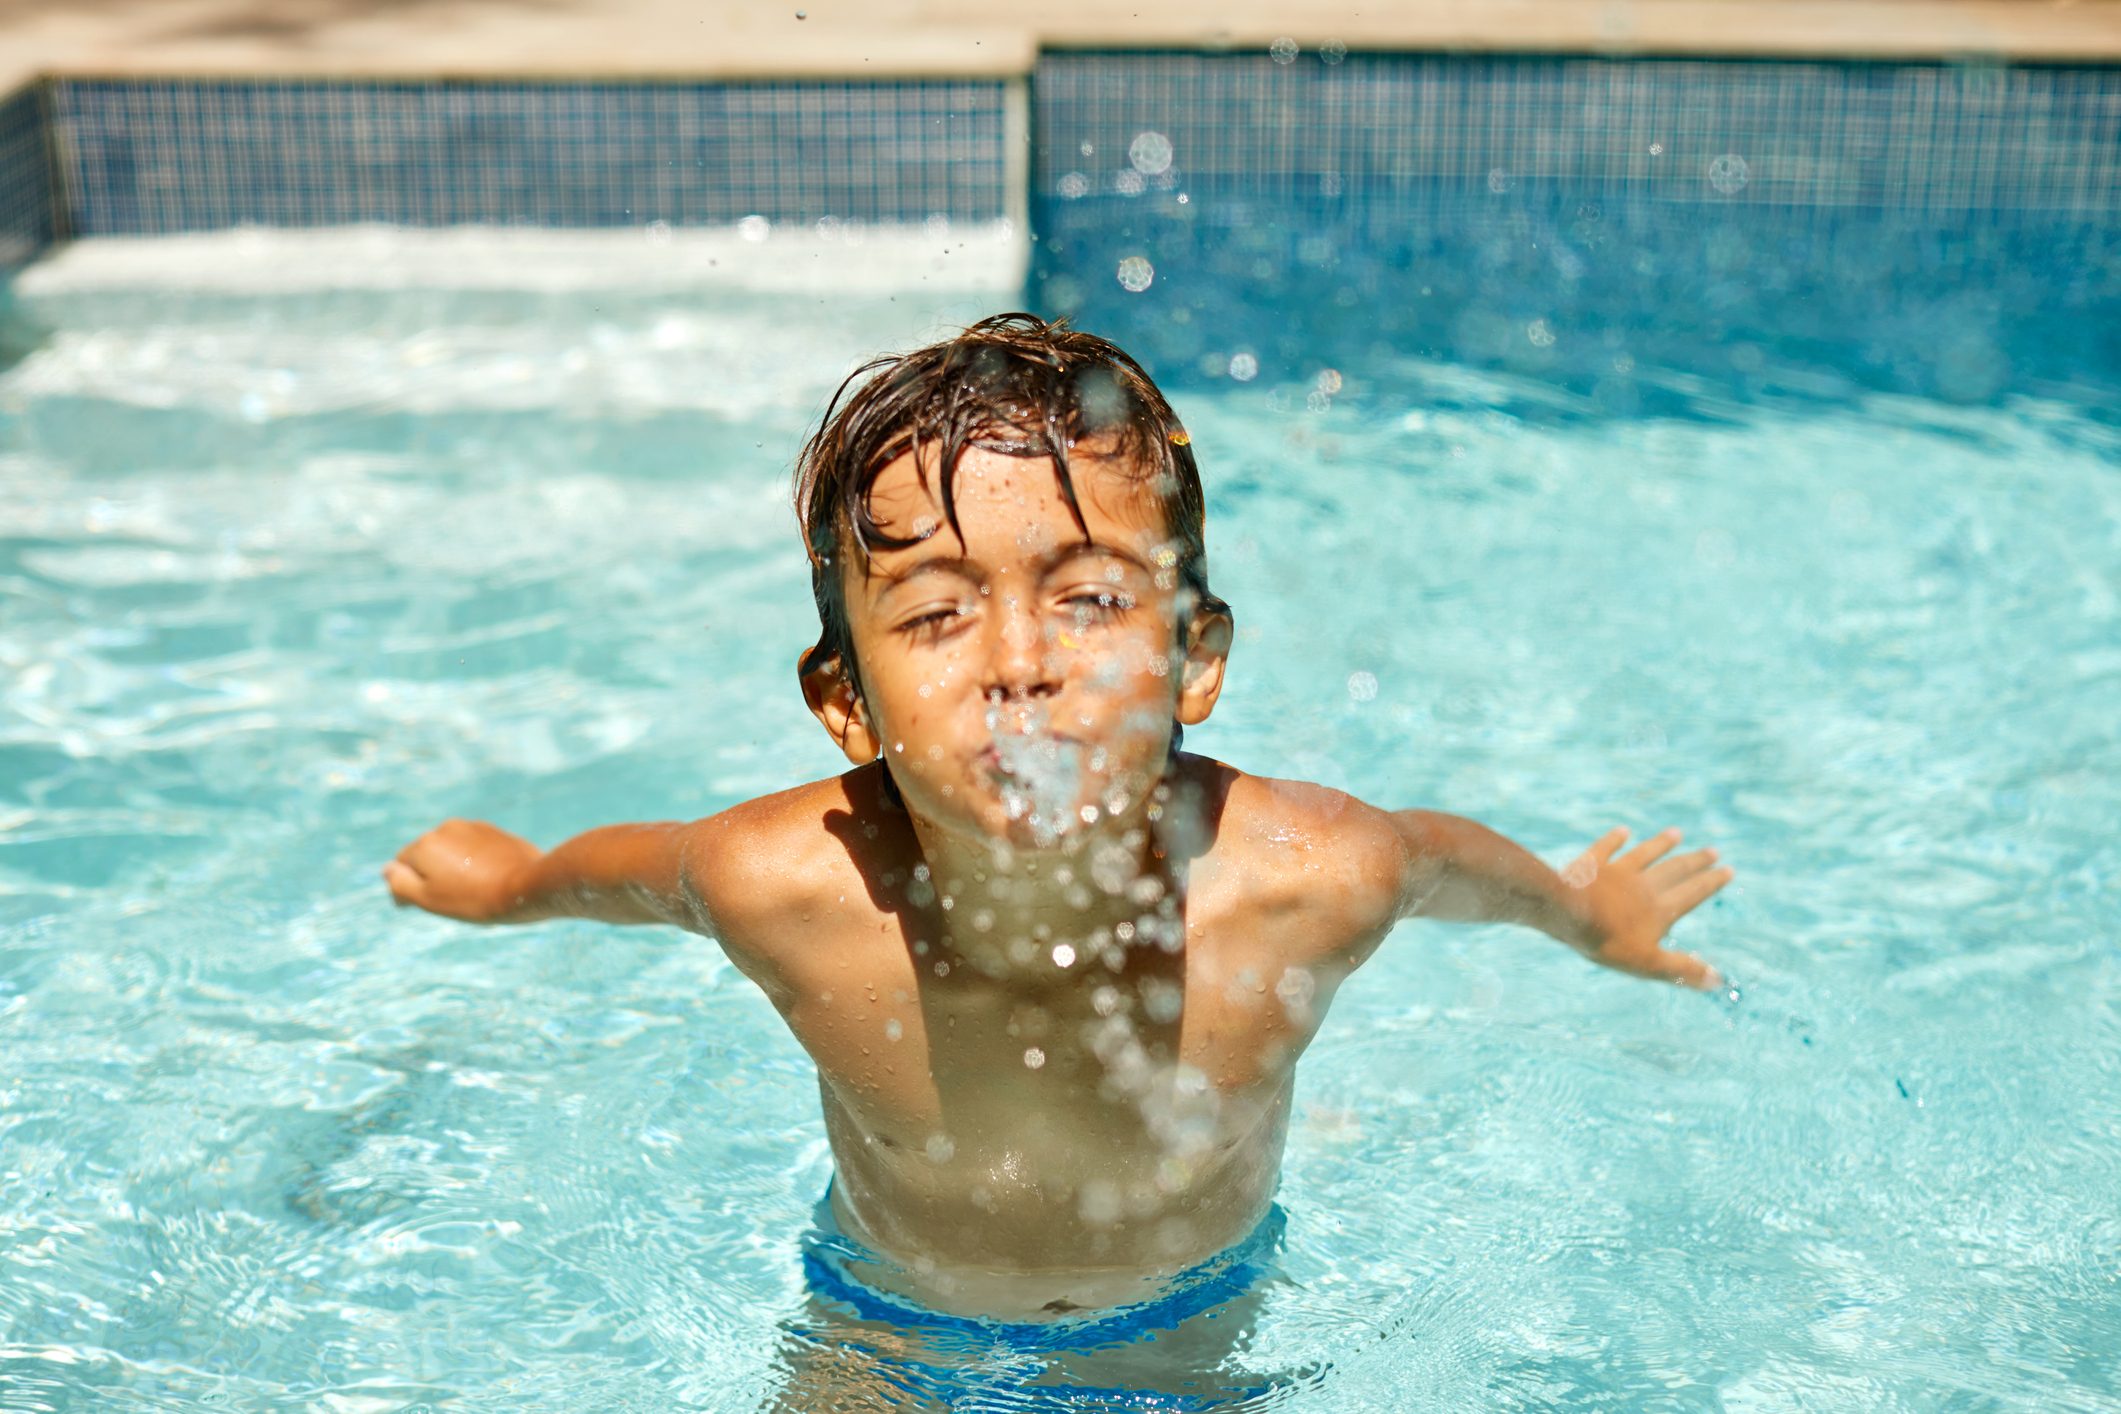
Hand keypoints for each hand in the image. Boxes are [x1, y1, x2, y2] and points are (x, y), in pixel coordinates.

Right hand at [383, 818, 542, 923]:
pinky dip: (475, 861)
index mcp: (424, 844)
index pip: (402, 866)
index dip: (412, 887)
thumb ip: (400, 883)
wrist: (526, 887)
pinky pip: (474, 847)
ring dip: (456, 866)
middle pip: (428, 855)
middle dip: (435, 874)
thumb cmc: (474, 898)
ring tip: (475, 888)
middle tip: (457, 898)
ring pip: (452, 850)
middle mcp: (445, 828)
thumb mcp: (428, 899)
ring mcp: (472, 827)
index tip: (434, 903)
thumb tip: (386, 870)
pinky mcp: (494, 832)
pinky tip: (491, 877)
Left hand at [1560, 826, 1732, 988]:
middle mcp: (1644, 885)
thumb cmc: (1608, 942)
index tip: (1728, 870)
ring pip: (1645, 854)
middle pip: (1674, 870)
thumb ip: (1683, 969)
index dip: (1711, 883)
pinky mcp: (1592, 865)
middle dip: (1695, 862)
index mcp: (1660, 909)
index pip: (1692, 893)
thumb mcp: (1649, 964)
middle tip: (1713, 851)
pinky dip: (1615, 839)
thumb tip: (1718, 980)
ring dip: (1661, 844)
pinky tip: (1623, 831)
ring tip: (1676, 833)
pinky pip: (1606, 848)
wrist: (1568, 914)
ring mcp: (1617, 872)